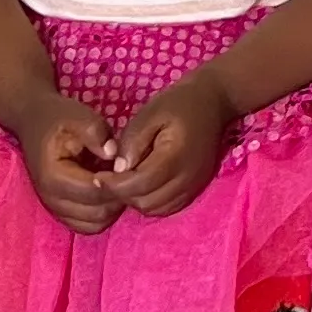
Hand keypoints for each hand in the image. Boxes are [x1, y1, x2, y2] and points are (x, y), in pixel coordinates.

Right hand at [15, 94, 125, 233]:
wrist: (34, 122)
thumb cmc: (59, 118)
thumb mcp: (79, 116)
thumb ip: (96, 133)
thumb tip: (114, 154)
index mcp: (54, 177)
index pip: (96, 193)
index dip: (118, 182)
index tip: (130, 165)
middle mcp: (51, 198)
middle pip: (97, 214)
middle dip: (118, 197)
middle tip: (129, 174)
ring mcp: (55, 208)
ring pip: (94, 224)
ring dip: (112, 208)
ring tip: (118, 181)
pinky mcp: (61, 212)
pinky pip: (87, 226)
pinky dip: (102, 214)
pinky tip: (108, 191)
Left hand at [103, 69, 233, 219]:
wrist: (214, 102)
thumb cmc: (178, 104)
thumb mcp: (149, 114)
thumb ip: (132, 142)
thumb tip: (118, 170)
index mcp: (176, 155)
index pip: (140, 184)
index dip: (115, 185)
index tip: (97, 176)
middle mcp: (188, 177)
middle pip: (147, 202)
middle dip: (123, 194)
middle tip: (109, 179)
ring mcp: (194, 186)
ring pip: (156, 209)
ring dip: (136, 200)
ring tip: (125, 181)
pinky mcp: (196, 189)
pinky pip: (168, 207)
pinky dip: (151, 202)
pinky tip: (142, 185)